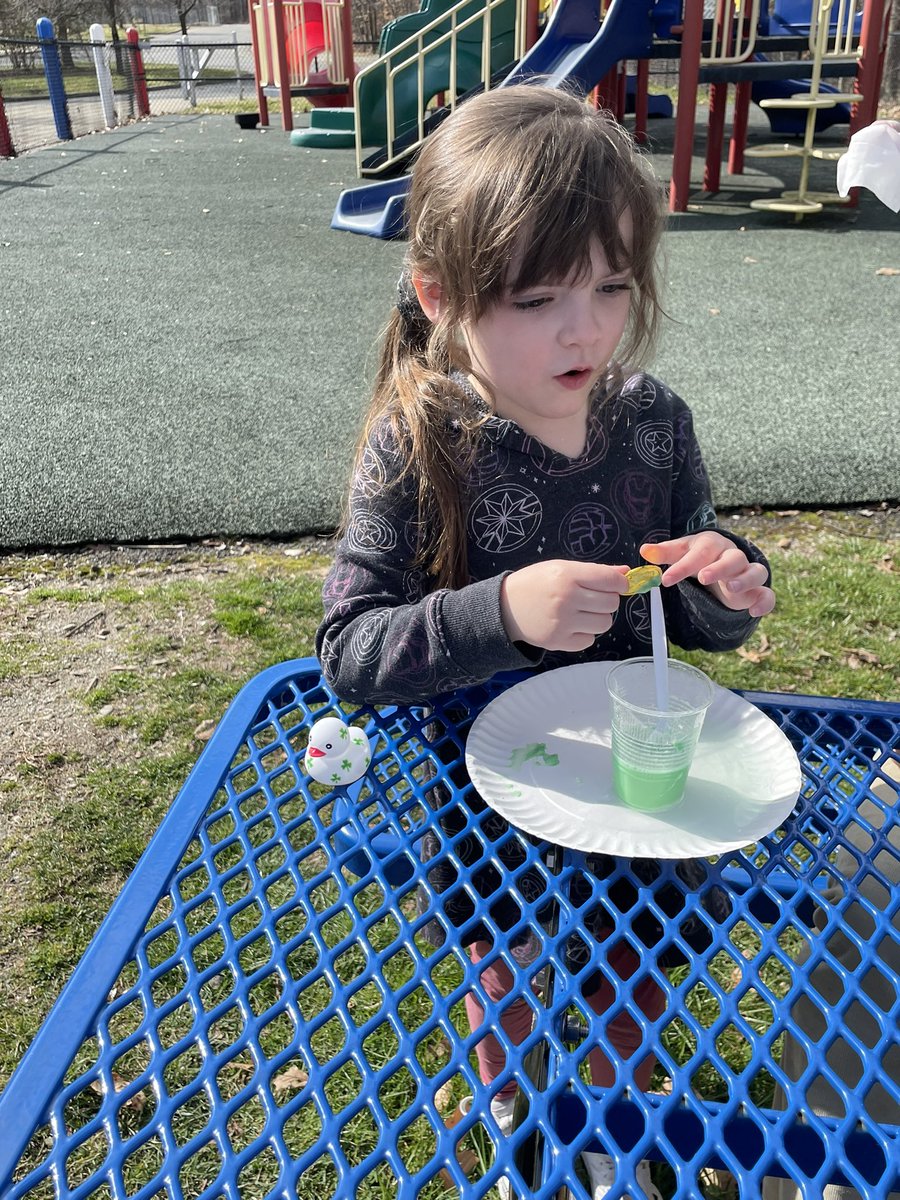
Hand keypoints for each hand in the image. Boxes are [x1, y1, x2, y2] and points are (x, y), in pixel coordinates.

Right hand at [500, 560, 629, 651]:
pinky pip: (589, 640)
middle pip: (611, 603)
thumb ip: (594, 571)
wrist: (505, 607)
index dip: (620, 583)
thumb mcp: (561, 568)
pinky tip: (572, 625)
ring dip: (598, 618)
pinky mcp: (558, 641)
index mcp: (567, 575)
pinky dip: (585, 634)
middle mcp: (566, 599)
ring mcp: (562, 622)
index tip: (618, 585)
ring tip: (583, 612)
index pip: (611, 580)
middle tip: (593, 598)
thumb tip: (625, 572)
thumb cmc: (535, 584)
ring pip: (604, 623)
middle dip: (608, 600)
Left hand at [640, 532, 774, 617]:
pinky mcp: (756, 591)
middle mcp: (733, 556)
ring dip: (745, 579)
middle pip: (733, 558)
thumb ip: (664, 553)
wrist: (722, 560)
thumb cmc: (699, 555)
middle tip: (703, 578)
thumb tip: (644, 550)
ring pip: (756, 571)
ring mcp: (747, 573)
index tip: (666, 579)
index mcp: (712, 545)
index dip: (683, 566)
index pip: (699, 552)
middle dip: (719, 567)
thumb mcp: (681, 552)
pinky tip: (753, 612)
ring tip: (730, 588)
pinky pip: (767, 595)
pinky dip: (764, 602)